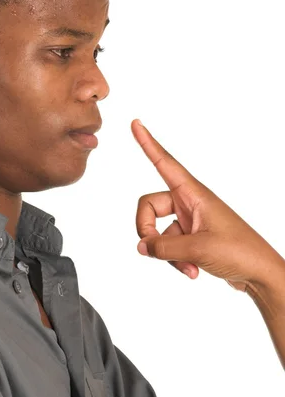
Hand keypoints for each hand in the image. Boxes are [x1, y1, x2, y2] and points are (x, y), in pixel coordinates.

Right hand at [131, 119, 282, 291]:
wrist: (260, 273)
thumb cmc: (240, 251)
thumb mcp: (197, 248)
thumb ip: (163, 246)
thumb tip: (142, 246)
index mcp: (194, 194)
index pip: (165, 162)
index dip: (148, 143)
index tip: (136, 123)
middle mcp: (190, 202)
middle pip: (150, 205)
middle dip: (146, 229)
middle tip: (150, 248)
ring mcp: (190, 220)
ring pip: (159, 231)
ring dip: (166, 252)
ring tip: (187, 266)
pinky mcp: (192, 236)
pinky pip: (169, 244)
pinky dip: (175, 260)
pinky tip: (192, 270)